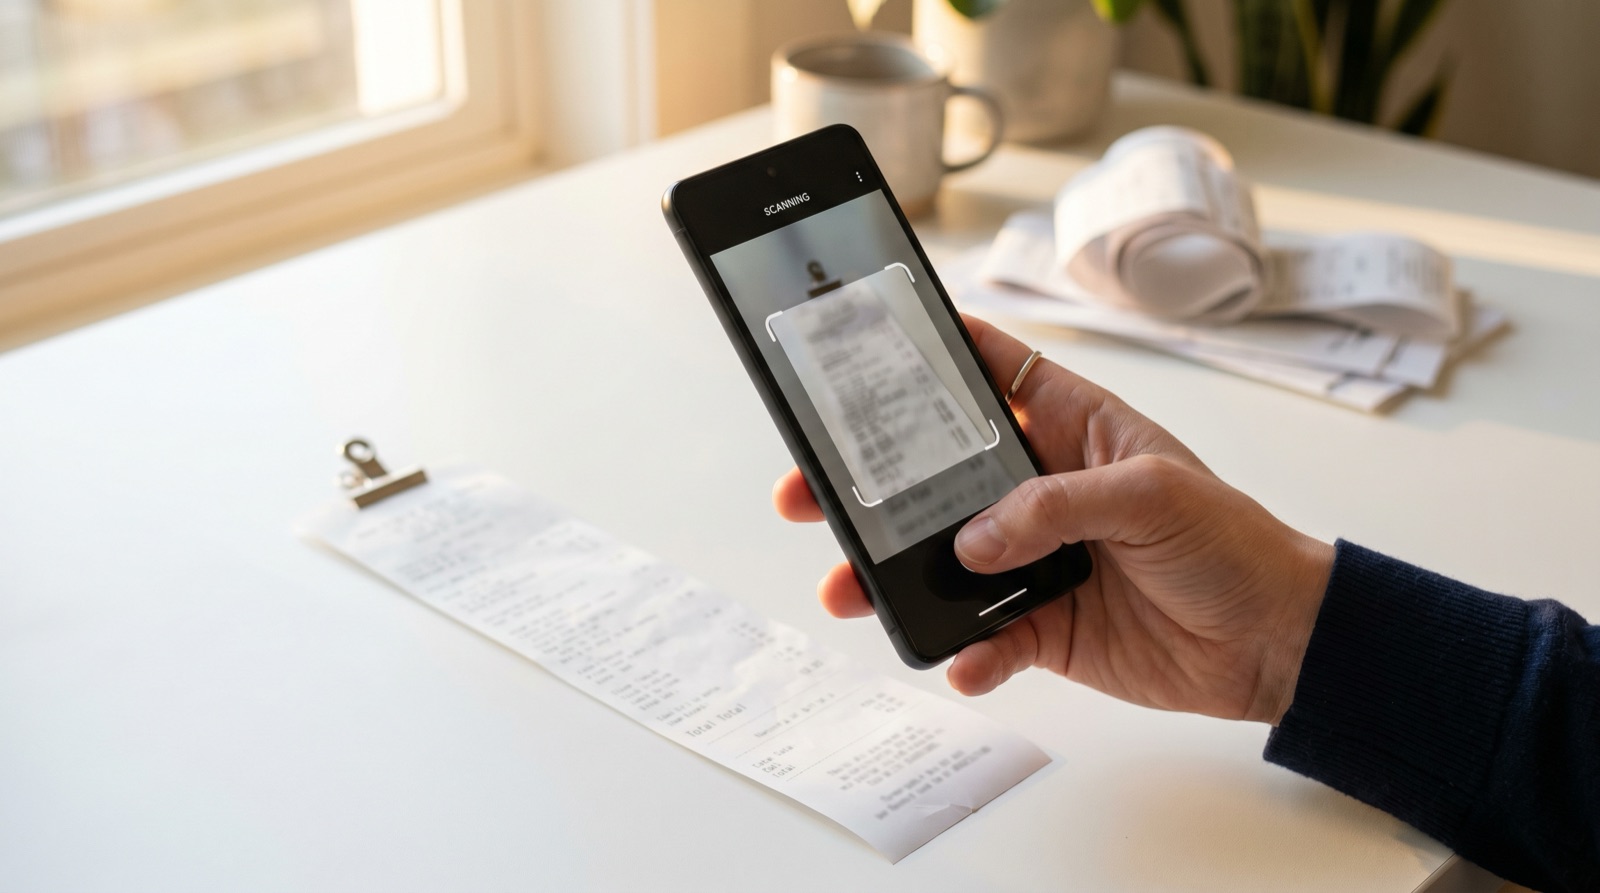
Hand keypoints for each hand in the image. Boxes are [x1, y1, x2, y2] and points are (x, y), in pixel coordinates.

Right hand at [773, 315, 1334, 724]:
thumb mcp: (1152, 494)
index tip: (860, 347)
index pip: (989, 374)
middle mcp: (1040, 490)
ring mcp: (1036, 561)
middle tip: (811, 494)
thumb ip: (1055, 506)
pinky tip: (962, 661)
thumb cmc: (1234, 543)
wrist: (1278, 642)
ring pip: (941, 562)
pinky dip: (966, 653)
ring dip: (892, 578)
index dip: (929, 356)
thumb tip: (975, 541)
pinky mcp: (1044, 627)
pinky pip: (986, 639)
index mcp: (1072, 428)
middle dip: (870, 484)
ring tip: (849, 591)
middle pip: (935, 476)